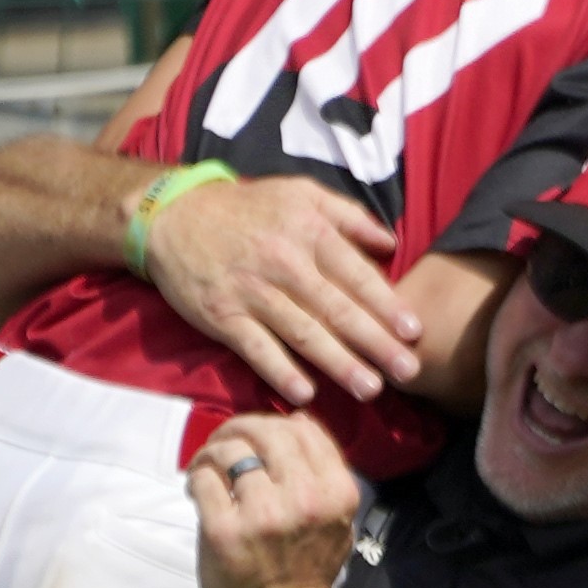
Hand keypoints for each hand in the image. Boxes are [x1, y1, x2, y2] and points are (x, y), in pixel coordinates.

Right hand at [137, 168, 428, 404]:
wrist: (172, 215)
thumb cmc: (248, 208)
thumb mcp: (300, 193)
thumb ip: (349, 215)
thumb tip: (391, 243)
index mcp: (307, 232)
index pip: (355, 274)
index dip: (387, 304)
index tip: (415, 332)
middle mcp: (282, 263)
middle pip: (336, 309)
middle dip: (375, 343)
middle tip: (408, 371)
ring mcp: (250, 292)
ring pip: (302, 332)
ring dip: (338, 363)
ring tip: (371, 389)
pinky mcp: (222, 315)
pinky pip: (255, 347)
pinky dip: (278, 370)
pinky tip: (305, 394)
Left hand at [184, 412, 365, 587]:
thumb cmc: (307, 571)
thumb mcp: (336, 522)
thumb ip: (322, 474)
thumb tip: (295, 421)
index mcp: (337, 494)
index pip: (305, 430)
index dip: (275, 423)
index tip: (258, 438)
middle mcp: (305, 500)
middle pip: (266, 432)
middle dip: (238, 429)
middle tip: (224, 444)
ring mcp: (263, 515)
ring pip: (230, 451)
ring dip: (212, 453)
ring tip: (207, 467)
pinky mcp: (223, 530)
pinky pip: (203, 478)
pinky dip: (196, 477)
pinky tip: (198, 489)